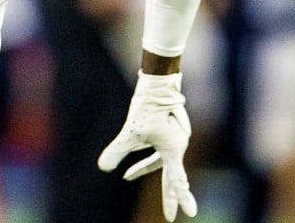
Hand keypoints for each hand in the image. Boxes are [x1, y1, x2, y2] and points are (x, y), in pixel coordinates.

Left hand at [98, 72, 197, 220]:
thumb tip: (103, 167)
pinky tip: (129, 166)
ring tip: (126, 176)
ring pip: (161, 162)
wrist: (159, 83)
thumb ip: (117, 150)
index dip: (182, 198)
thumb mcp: (130, 131)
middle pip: (172, 177)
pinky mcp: (168, 132)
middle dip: (168, 196)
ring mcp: (175, 139)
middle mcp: (178, 146)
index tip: (191, 213)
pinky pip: (158, 152)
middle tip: (170, 216)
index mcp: (173, 150)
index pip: (177, 180)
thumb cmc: (148, 106)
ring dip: (144, 170)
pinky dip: (144, 159)